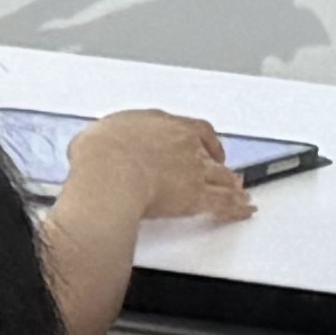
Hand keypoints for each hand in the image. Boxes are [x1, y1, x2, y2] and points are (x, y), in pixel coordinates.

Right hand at [55, 108, 250, 238]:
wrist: (110, 174)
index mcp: (161, 123)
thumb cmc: (101, 154)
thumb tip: (91, 145)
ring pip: (221, 176)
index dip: (201, 139)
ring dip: (232, 184)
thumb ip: (101, 141)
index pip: (191, 128)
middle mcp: (182, 144)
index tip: (202, 145)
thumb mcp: (94, 138)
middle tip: (223, 170)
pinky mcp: (195, 197)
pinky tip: (244, 211)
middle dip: (217, 162)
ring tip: (240, 191)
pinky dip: (236, 208)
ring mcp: (192, 170)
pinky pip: (223, 203)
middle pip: (210, 153)